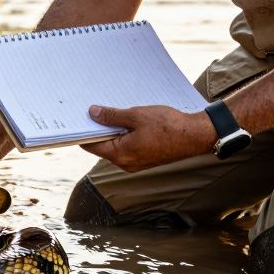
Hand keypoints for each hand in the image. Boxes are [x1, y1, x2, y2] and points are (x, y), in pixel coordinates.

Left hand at [80, 104, 214, 171]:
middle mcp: (126, 163)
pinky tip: (128, 121)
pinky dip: (124, 135)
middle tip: (92, 110)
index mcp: (121, 154)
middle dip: (98, 129)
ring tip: (112, 112)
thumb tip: (92, 114)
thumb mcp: (136, 116)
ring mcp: (136, 163)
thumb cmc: (168, 126)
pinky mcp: (145, 159)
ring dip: (113, 130)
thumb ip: (112, 116)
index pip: (91, 145)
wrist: (196, 135)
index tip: (77, 118)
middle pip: (102, 146)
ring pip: (116, 146)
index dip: (83, 131)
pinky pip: (128, 147)